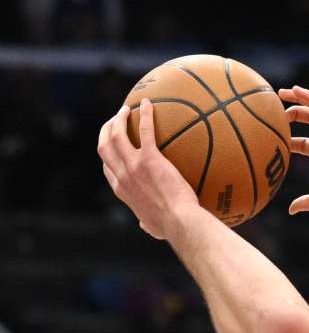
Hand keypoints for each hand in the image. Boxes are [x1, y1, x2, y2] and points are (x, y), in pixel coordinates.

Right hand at [97, 100, 201, 239]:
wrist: (179, 221)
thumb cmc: (170, 227)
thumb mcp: (152, 227)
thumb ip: (146, 223)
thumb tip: (147, 227)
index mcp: (121, 189)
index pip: (106, 167)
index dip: (107, 153)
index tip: (112, 144)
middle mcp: (122, 175)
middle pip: (104, 146)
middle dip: (106, 129)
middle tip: (116, 119)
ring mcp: (133, 166)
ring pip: (116, 135)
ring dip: (119, 119)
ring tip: (126, 109)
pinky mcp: (150, 159)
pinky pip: (145, 130)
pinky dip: (144, 115)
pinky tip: (148, 104)